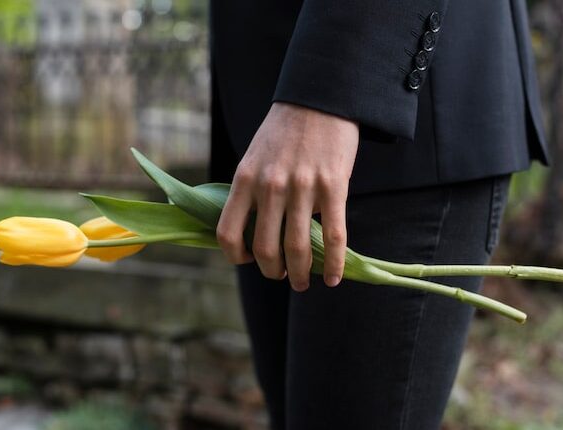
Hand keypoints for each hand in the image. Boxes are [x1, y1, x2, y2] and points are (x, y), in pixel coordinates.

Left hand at [216, 102, 358, 290]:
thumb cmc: (284, 133)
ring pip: (298, 249)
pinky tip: (333, 278)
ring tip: (304, 282)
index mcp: (245, 180)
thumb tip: (251, 234)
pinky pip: (335, 237)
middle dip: (273, 272)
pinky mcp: (333, 187)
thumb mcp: (253, 158)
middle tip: (282, 276)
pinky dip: (334, 265)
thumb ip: (250, 193)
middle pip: (265, 249)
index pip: (228, 233)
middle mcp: (270, 187)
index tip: (247, 261)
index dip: (236, 257)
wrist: (319, 99)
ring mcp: (303, 188)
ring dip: (301, 275)